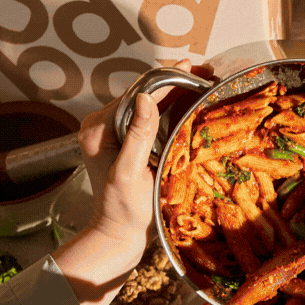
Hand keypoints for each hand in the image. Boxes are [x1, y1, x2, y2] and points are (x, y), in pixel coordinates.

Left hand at [77, 59, 191, 251]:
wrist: (118, 234)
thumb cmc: (122, 209)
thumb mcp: (130, 173)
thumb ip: (138, 136)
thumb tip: (146, 98)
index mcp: (99, 129)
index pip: (137, 95)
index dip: (166, 81)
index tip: (192, 70)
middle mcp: (104, 126)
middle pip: (143, 95)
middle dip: (174, 83)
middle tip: (205, 74)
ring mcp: (116, 134)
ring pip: (148, 105)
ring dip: (175, 95)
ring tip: (202, 83)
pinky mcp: (127, 142)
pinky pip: (150, 119)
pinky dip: (171, 110)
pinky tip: (191, 103)